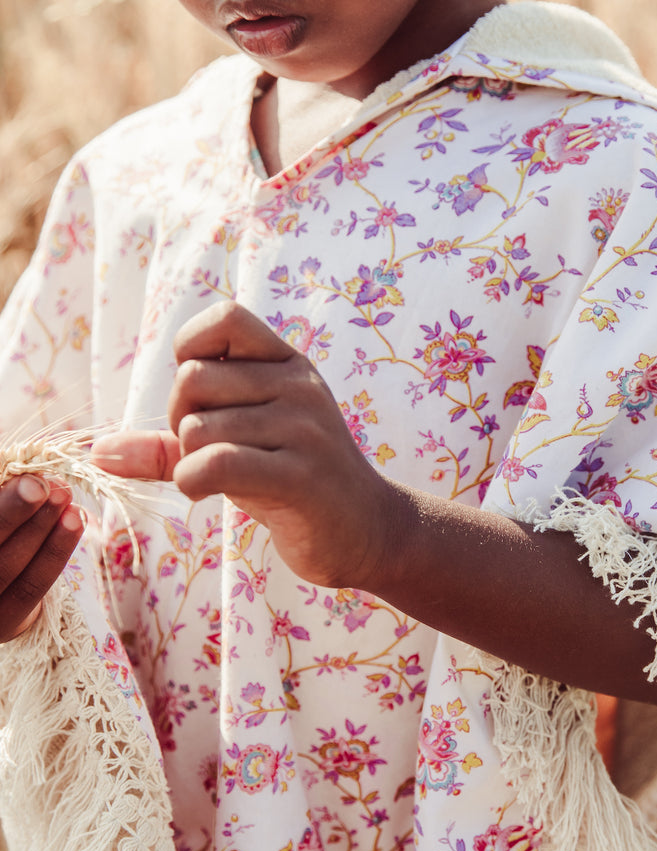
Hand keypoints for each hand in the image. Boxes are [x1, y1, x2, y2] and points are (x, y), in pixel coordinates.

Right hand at [0, 475, 84, 642]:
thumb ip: (3, 495)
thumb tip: (28, 475)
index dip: (2, 507)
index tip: (29, 478)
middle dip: (15, 513)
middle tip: (47, 485)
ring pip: (9, 568)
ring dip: (43, 530)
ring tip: (67, 499)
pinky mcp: (3, 622)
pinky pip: (32, 587)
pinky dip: (56, 552)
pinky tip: (75, 521)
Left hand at [89, 301, 397, 589]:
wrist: (367, 532)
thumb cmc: (292, 483)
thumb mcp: (236, 447)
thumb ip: (169, 443)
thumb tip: (96, 453)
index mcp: (289, 363)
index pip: (223, 318)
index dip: (191, 353)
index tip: (204, 397)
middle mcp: (299, 386)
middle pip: (192, 379)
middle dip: (181, 421)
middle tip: (208, 451)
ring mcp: (304, 429)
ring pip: (198, 427)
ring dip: (190, 461)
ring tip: (220, 478)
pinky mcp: (300, 475)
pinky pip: (215, 463)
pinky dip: (192, 481)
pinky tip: (206, 493)